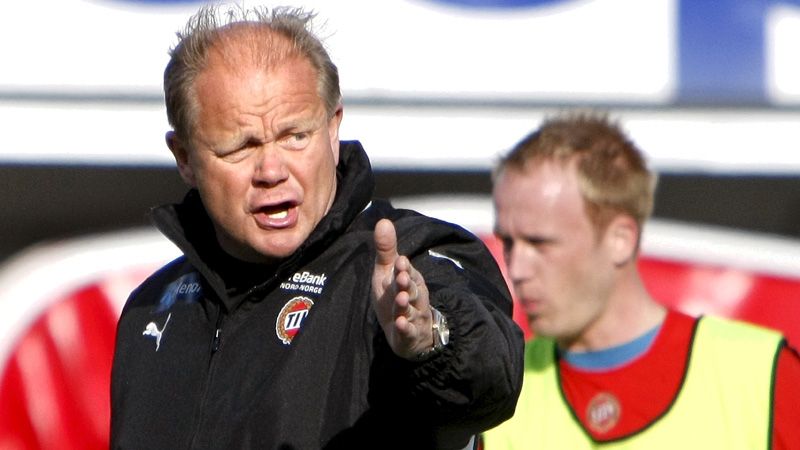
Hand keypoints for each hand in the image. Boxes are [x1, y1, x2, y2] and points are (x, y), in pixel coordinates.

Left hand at [372, 218, 433, 359]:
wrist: (411, 334)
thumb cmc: (395, 297)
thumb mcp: (388, 273)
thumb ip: (386, 250)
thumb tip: (383, 221)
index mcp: (410, 280)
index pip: (408, 272)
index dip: (404, 268)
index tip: (400, 261)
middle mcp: (415, 297)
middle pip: (412, 289)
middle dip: (407, 283)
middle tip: (401, 278)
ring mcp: (414, 316)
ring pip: (412, 310)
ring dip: (406, 305)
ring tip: (401, 299)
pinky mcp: (410, 335)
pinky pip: (410, 332)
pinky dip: (406, 328)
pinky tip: (401, 324)